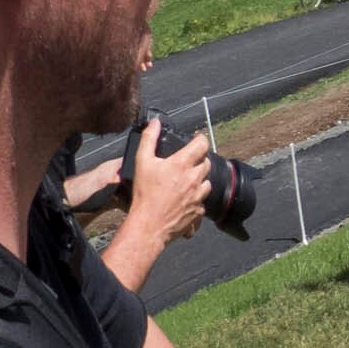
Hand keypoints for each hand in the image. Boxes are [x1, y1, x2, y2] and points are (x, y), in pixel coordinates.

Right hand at [118, 119, 215, 253]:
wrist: (148, 224)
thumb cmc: (144, 194)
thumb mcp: (141, 162)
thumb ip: (149, 139)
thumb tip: (154, 123)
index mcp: (182, 164)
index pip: (202, 144)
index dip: (200, 140)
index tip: (196, 140)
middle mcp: (195, 178)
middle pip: (206, 162)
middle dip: (198, 160)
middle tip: (184, 164)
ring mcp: (199, 194)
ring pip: (206, 181)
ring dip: (198, 179)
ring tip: (182, 183)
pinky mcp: (200, 209)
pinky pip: (202, 199)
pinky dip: (195, 197)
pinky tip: (183, 199)